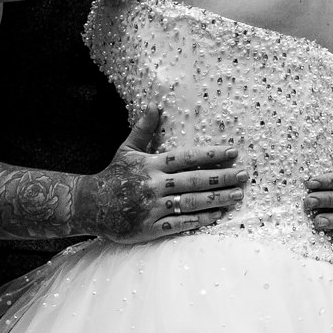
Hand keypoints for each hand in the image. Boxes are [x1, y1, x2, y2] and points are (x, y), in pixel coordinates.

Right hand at [76, 108, 248, 244]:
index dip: (211, 155)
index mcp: (151, 165)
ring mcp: (152, 208)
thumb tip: (155, 105)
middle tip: (245, 175)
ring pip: (190, 203)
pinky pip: (179, 224)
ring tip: (237, 196)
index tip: (233, 152)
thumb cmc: (112, 176)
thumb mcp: (127, 150)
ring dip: (217, 199)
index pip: (187, 157)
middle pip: (194, 180)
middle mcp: (154, 185)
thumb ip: (144, 129)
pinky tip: (217, 216)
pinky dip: (200, 220)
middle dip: (222, 177)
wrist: (88, 206)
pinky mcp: (149, 228)